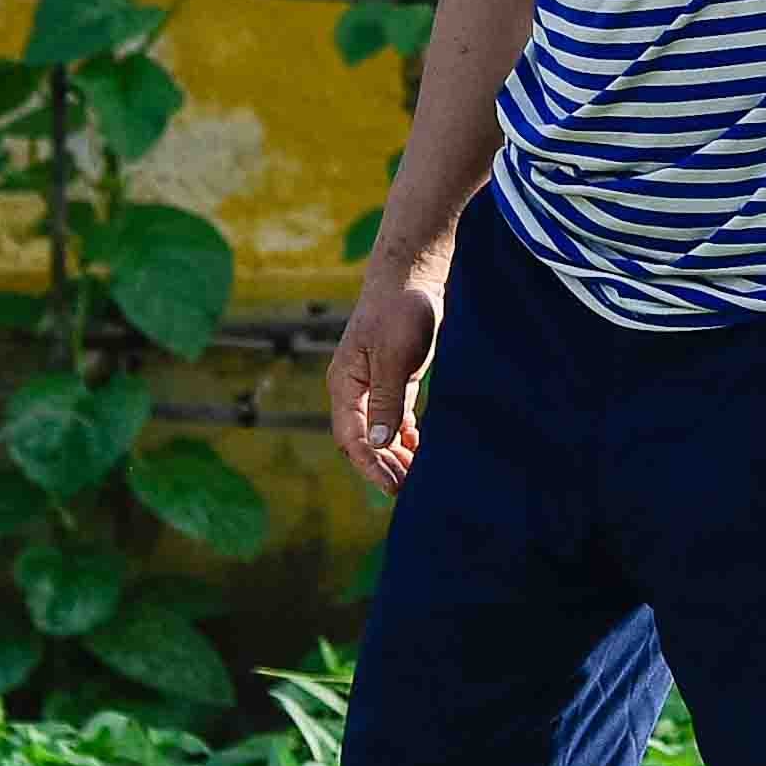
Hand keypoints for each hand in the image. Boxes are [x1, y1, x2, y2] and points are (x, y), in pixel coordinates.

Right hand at [330, 271, 443, 491]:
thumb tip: (377, 443)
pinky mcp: (395, 378)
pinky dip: (406, 435)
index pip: (352, 438)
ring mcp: (375, 384)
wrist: (414, 276)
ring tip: (417, 476)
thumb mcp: (394, 357)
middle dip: (385, 466)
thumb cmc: (400, 311)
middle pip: (364, 440)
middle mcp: (355, 389)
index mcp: (345, 385)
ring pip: (380, 431)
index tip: (393, 487)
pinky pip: (395, 417)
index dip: (371, 465)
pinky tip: (419, 447)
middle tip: (410, 489)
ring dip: (396, 454)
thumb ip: (386, 401)